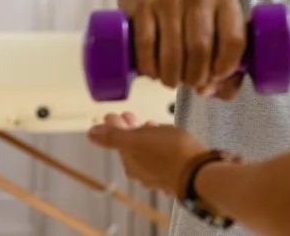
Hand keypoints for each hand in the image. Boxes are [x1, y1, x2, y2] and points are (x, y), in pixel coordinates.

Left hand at [88, 112, 207, 193]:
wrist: (198, 171)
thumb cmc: (169, 153)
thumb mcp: (137, 139)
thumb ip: (113, 136)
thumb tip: (91, 133)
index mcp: (130, 163)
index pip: (117, 142)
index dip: (116, 126)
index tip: (116, 114)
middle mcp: (142, 173)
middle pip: (133, 148)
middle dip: (131, 131)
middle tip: (132, 116)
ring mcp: (160, 175)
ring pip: (148, 153)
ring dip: (147, 138)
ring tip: (152, 125)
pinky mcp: (176, 173)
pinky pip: (164, 158)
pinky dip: (162, 147)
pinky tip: (168, 140)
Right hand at [118, 0, 245, 98]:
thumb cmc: (193, 12)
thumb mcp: (216, 26)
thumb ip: (226, 66)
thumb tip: (209, 91)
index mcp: (225, 0)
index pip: (234, 41)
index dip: (225, 69)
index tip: (215, 79)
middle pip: (201, 50)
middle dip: (196, 77)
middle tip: (191, 83)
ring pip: (173, 52)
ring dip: (172, 77)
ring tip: (172, 80)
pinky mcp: (142, 6)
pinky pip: (147, 46)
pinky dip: (150, 68)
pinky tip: (153, 73)